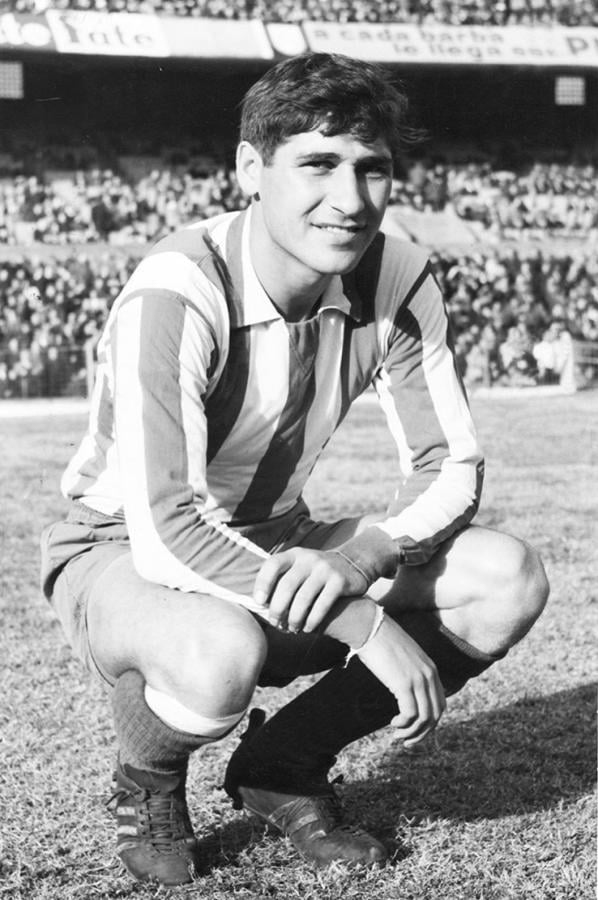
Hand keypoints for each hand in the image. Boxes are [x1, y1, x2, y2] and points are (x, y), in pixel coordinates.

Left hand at [253, 547, 368, 633]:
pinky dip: (312, 620)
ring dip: (295, 618)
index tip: (259, 603)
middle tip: (276, 623)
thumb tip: (258, 604)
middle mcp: (309, 559)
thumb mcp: (300, 567)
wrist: (354, 563)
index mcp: (295, 555)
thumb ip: (282, 578)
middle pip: (287, 585)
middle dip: (278, 609)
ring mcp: (325, 569)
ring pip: (303, 598)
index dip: (263, 584)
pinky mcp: (339, 581)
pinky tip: (307, 628)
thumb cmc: (317, 573)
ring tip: (292, 629)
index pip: (273, 565)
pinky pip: (322, 605)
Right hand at [357, 615, 445, 747]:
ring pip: (425, 718)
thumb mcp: (401, 655)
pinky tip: (393, 723)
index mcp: (430, 668)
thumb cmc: (379, 639)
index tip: (415, 728)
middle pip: (436, 714)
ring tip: (398, 735)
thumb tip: (401, 684)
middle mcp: (429, 674)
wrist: (369, 626)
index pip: (440, 703)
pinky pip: (411, 714)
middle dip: (423, 732)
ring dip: (412, 732)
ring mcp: (418, 679)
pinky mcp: (404, 684)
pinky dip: (404, 724)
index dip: (430, 721)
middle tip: (407, 740)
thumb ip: (408, 669)